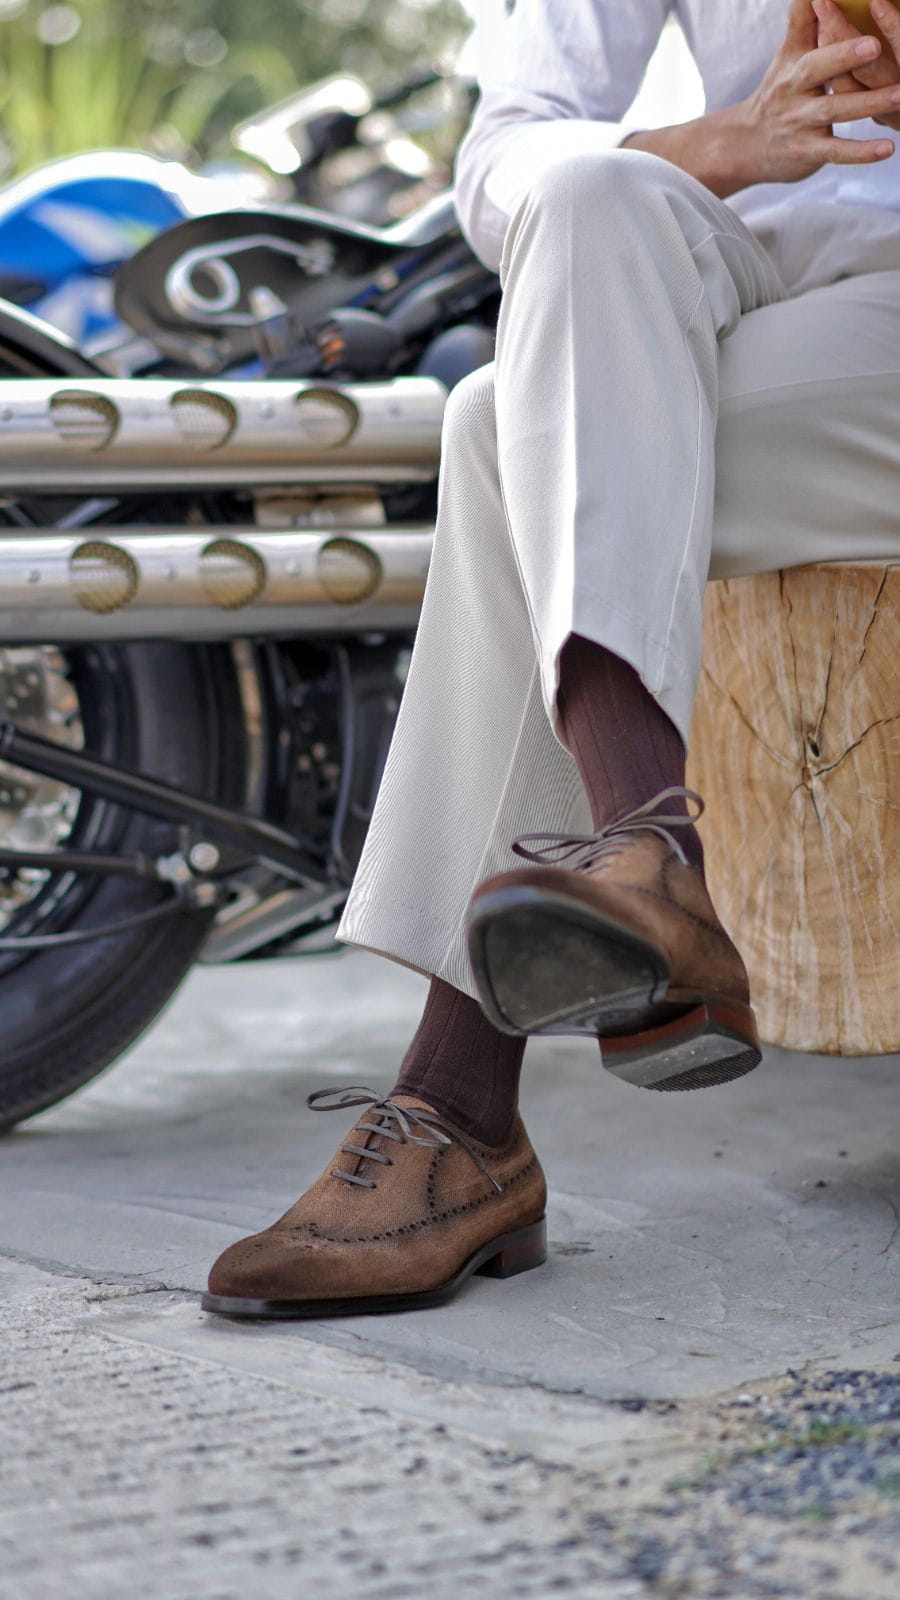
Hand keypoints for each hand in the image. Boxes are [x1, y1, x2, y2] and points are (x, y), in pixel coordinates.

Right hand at [740, 0, 898, 183]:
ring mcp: (800, 122)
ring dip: (869, 103)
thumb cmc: (779, 93)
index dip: (822, 15)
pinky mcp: (808, 151)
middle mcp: (794, 89)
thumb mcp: (788, 54)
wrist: (747, 146)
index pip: (806, 31)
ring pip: (835, 110)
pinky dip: (861, 152)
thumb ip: (804, 19)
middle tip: (875, 45)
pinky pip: (837, 151)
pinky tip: (887, 149)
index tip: (836, 0)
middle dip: (844, 56)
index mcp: (794, 61)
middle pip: (817, 68)